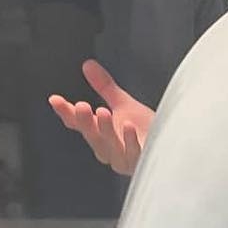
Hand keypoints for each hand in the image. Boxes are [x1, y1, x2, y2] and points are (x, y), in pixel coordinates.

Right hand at [50, 59, 154, 176]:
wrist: (171, 145)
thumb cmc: (146, 129)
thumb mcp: (123, 104)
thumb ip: (104, 87)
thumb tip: (87, 64)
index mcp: (100, 135)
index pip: (79, 124)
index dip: (66, 112)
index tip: (55, 99)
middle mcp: (108, 150)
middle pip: (92, 136)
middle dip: (85, 122)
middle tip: (81, 106)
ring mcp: (123, 159)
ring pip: (109, 146)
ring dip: (105, 129)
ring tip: (102, 112)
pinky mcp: (141, 162)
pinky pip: (133, 152)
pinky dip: (129, 140)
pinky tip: (128, 126)